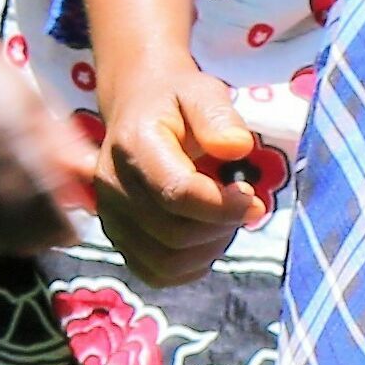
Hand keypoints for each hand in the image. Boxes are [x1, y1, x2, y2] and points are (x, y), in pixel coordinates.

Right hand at [0, 55, 96, 259]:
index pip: (41, 192)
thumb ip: (65, 145)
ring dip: (11, 239)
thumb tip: (91, 181)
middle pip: (13, 213)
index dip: (59, 221)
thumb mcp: (39, 105)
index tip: (76, 233)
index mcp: (13, 134)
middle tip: (59, 241)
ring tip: (33, 242)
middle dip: (40, 235)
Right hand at [96, 56, 268, 290]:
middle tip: (244, 205)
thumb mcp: (203, 91)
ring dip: (209, 249)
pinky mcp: (117, 238)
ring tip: (225, 219)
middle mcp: (112, 186)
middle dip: (221, 227)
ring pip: (166, 261)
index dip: (223, 205)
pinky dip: (190, 266)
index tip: (253, 197)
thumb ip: (219, 116)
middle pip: (174, 234)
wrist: (138, 108)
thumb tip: (237, 148)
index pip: (178, 193)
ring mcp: (110, 216)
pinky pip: (156, 273)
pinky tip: (206, 238)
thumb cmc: (177, 100)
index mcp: (134, 146)